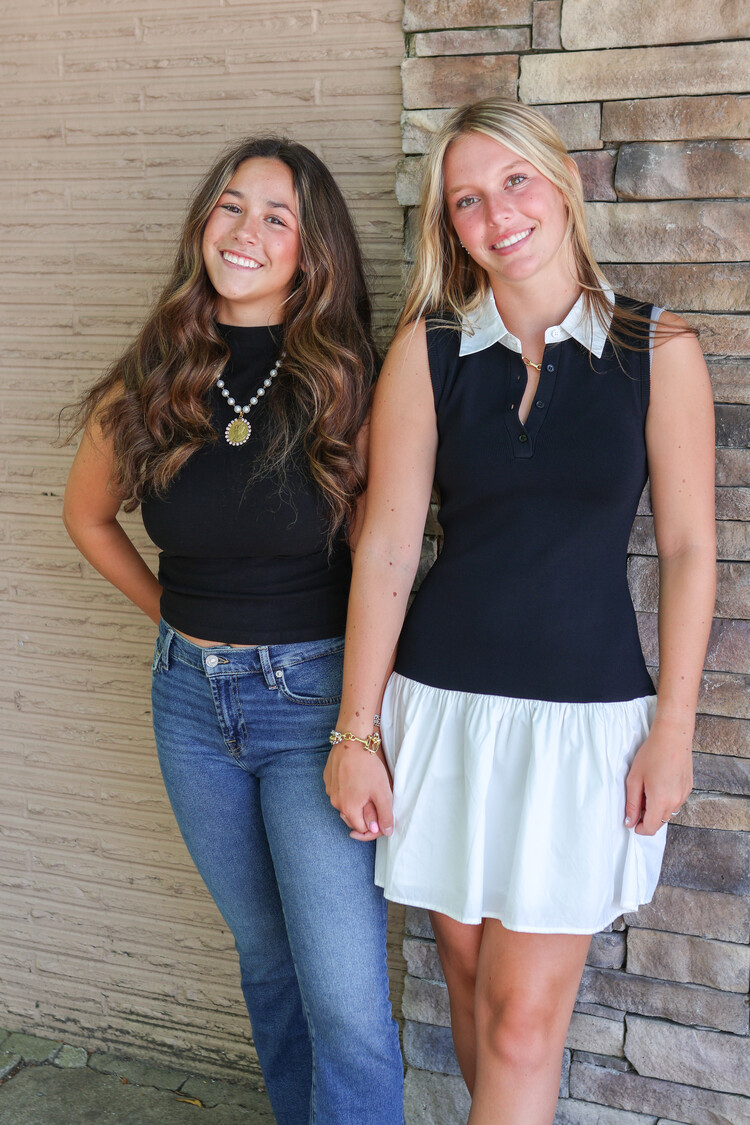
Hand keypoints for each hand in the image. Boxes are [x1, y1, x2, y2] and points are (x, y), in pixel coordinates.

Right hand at [324, 741, 393, 841]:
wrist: (351, 741)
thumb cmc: (367, 766)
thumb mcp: (382, 792)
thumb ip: (385, 815)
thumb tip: (386, 832)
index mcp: (348, 809)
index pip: (362, 830)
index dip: (375, 827)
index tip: (383, 819)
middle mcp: (335, 803)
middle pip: (352, 819)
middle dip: (365, 816)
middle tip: (376, 803)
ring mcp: (330, 791)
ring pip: (345, 805)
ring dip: (356, 804)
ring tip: (367, 792)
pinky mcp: (328, 780)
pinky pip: (338, 792)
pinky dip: (348, 792)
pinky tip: (357, 781)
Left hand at [624, 718, 692, 835]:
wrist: (672, 738)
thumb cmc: (652, 754)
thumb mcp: (634, 779)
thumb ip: (632, 803)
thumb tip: (629, 822)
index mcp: (660, 801)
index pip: (650, 828)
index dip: (640, 829)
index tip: (632, 823)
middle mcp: (675, 802)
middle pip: (659, 822)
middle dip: (647, 818)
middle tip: (637, 802)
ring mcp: (683, 796)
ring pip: (668, 813)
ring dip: (657, 810)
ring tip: (647, 790)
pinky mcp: (688, 789)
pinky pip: (675, 803)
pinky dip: (666, 801)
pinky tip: (659, 785)